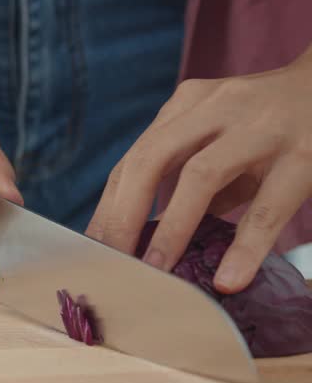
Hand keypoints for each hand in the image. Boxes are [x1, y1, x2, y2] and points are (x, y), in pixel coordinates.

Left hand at [87, 52, 311, 292]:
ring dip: (172, 229)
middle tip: (111, 263)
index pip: (135, 158)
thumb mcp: (224, 138)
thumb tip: (146, 238)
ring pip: (201, 176)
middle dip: (123, 215)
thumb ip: (188, 178)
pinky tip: (229, 279)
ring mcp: (260, 127)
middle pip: (151, 160)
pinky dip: (245, 245)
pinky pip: (268, 205)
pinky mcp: (304, 153)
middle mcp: (216, 107)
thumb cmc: (273, 124)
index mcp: (188, 104)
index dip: (110, 206)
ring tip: (156, 273)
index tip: (92, 249)